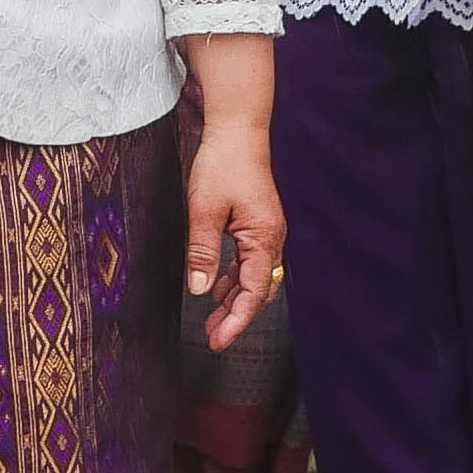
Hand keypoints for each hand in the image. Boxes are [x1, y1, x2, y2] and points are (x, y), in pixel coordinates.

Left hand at [184, 109, 283, 351]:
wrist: (238, 131)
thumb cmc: (224, 164)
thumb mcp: (205, 210)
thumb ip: (203, 252)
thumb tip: (201, 289)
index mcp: (263, 239)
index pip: (253, 293)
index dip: (236, 320)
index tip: (219, 340)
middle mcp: (271, 240)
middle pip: (257, 290)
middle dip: (235, 316)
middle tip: (213, 337)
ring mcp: (266, 233)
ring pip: (253, 278)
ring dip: (233, 299)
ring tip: (212, 319)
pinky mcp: (258, 226)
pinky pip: (248, 262)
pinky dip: (233, 279)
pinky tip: (217, 288)